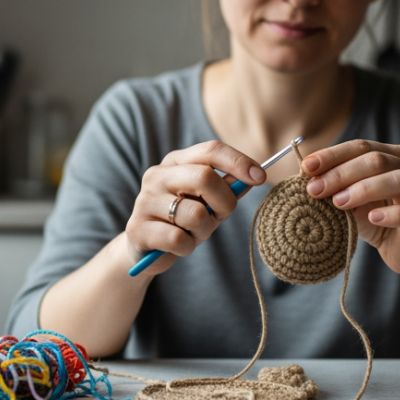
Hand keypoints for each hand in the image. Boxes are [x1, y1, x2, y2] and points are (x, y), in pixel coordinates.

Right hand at [124, 141, 266, 275]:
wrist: (145, 249)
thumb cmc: (181, 220)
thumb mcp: (207, 202)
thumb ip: (227, 189)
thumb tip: (253, 177)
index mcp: (175, 162)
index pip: (211, 150)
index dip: (238, 162)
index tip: (261, 177)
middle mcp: (157, 175)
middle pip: (205, 177)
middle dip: (225, 202)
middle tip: (222, 217)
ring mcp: (145, 200)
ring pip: (195, 214)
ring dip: (204, 230)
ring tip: (194, 233)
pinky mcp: (138, 228)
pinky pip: (179, 239)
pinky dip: (188, 247)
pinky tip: (179, 245)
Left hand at [300, 140, 399, 273]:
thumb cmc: (377, 220)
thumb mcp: (351, 201)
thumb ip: (336, 187)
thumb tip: (306, 177)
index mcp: (395, 156)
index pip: (361, 147)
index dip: (333, 155)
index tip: (307, 167)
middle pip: (378, 160)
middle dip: (342, 173)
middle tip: (315, 189)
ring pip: (398, 180)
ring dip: (363, 189)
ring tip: (338, 202)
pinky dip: (390, 213)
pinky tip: (372, 218)